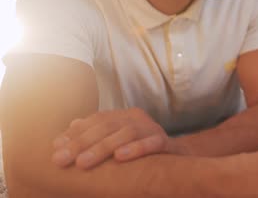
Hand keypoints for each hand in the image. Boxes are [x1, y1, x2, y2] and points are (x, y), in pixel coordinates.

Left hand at [52, 108, 183, 168]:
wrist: (181, 157)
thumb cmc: (143, 149)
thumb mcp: (118, 140)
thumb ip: (98, 132)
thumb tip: (71, 125)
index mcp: (124, 116)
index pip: (96, 120)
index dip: (75, 134)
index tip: (56, 149)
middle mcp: (138, 119)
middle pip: (107, 126)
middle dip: (81, 143)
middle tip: (62, 159)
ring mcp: (153, 129)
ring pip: (126, 133)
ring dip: (102, 148)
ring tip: (83, 163)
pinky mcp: (167, 143)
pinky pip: (152, 143)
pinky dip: (136, 149)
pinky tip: (120, 157)